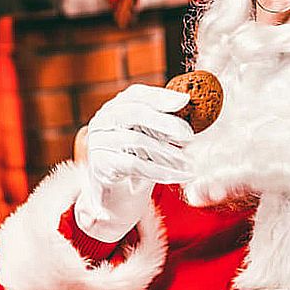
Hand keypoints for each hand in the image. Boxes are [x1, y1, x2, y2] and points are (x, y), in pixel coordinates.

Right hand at [75, 84, 193, 241]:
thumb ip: (163, 123)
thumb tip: (191, 110)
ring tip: (188, 162)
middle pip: (134, 113)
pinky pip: (134, 165)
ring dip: (167, 152)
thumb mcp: (151, 138)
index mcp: (115, 107)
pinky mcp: (99, 165)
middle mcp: (102, 121)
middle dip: (165, 123)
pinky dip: (159, 171)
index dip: (161, 96)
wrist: (115, 195)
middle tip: (189, 135)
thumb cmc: (137, 160)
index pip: (136, 94)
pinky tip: (178, 176)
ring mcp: (98, 142)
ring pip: (136, 141)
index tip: (185, 100)